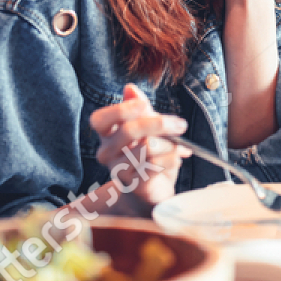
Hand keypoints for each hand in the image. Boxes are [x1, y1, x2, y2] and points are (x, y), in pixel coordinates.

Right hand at [89, 85, 190, 205]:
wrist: (149, 193)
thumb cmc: (148, 156)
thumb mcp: (146, 127)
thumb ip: (139, 108)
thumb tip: (130, 87)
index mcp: (106, 135)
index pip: (99, 120)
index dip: (120, 110)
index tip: (144, 104)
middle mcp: (106, 152)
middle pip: (129, 130)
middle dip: (160, 124)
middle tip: (181, 124)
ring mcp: (118, 170)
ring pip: (147, 148)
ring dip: (170, 145)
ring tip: (178, 147)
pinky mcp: (134, 184)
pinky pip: (156, 165)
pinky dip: (172, 159)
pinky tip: (177, 159)